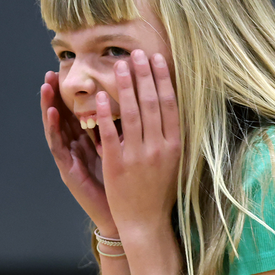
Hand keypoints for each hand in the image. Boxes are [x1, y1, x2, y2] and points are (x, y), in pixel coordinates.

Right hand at [41, 71, 116, 233]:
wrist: (128, 217)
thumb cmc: (128, 185)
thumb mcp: (128, 151)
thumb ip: (124, 130)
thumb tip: (134, 103)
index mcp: (91, 142)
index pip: (79, 111)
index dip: (74, 91)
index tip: (72, 69)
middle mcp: (77, 148)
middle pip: (64, 116)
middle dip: (56, 93)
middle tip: (51, 70)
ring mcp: (71, 160)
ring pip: (55, 127)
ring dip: (48, 105)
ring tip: (45, 85)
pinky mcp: (68, 171)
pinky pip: (58, 146)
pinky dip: (54, 127)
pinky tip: (53, 111)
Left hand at [96, 50, 180, 234]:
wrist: (145, 221)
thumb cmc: (160, 192)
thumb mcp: (175, 163)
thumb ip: (172, 136)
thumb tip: (172, 105)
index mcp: (174, 145)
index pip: (169, 104)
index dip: (162, 78)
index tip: (156, 58)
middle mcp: (158, 147)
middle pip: (151, 102)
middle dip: (143, 74)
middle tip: (136, 52)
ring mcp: (137, 155)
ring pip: (131, 113)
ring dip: (125, 85)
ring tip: (119, 65)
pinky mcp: (117, 164)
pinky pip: (110, 133)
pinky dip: (105, 113)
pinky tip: (100, 96)